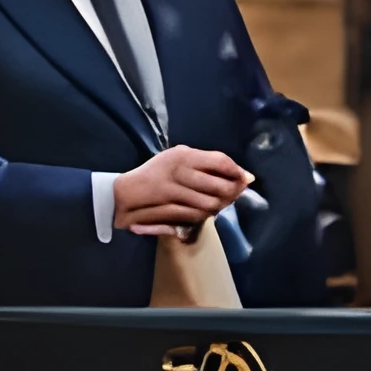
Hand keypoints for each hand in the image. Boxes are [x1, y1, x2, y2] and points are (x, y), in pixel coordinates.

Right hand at [113, 143, 251, 233]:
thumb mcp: (179, 160)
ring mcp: (171, 190)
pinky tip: (203, 211)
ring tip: (217, 204)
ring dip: (219, 207)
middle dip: (232, 194)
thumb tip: (246, 176)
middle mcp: (177, 170)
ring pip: (211, 204)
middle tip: (232, 195)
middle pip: (221, 186)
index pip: (220, 161)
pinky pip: (197, 215)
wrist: (124, 193)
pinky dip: (204, 215)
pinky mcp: (166, 207)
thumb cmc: (158, 174)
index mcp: (182, 155)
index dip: (237, 172)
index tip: (244, 179)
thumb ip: (209, 164)